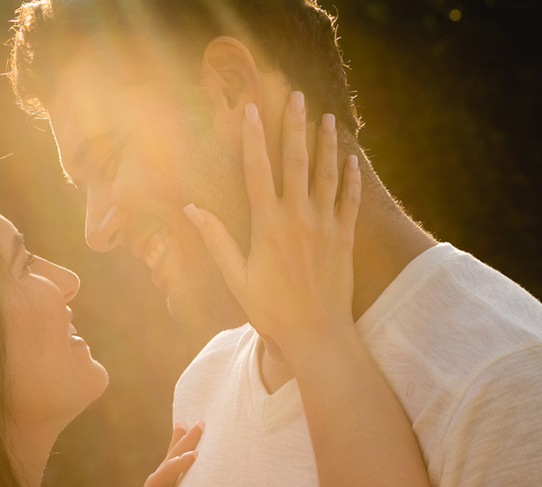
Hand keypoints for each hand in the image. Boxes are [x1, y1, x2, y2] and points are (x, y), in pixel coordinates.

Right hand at [183, 91, 360, 357]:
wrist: (316, 334)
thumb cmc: (271, 310)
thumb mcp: (236, 277)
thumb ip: (216, 240)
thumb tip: (191, 209)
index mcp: (268, 224)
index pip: (258, 170)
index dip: (254, 137)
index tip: (251, 109)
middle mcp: (298, 217)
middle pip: (296, 161)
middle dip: (296, 126)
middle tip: (298, 97)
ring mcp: (325, 226)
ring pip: (327, 174)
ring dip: (326, 144)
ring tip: (327, 118)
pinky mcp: (344, 238)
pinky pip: (349, 200)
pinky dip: (350, 178)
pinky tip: (349, 160)